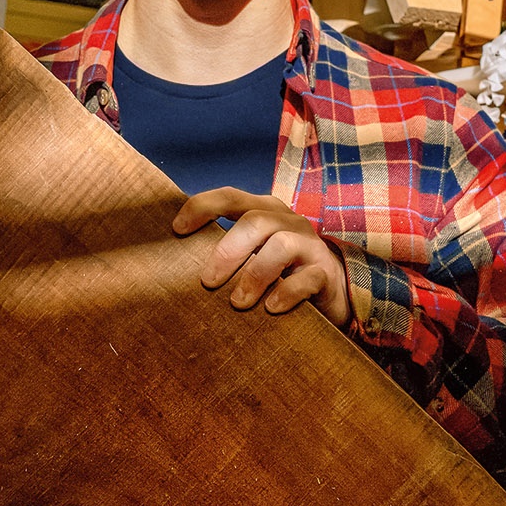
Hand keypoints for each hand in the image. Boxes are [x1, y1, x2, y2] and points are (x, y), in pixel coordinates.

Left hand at [173, 188, 350, 327]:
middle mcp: (288, 221)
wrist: (330, 293)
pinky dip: (285, 293)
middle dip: (227, 251)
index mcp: (265, 211)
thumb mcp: (252, 254)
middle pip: (255, 221)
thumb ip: (226, 250)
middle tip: (207, 282)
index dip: (202, 207)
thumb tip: (175, 263)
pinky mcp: (325, 273)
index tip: (177, 229)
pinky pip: (306, 279)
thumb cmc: (279, 272)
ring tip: (237, 302)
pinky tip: (270, 308)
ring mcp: (309, 245)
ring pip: (281, 245)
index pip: (231, 197)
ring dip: (254, 275)